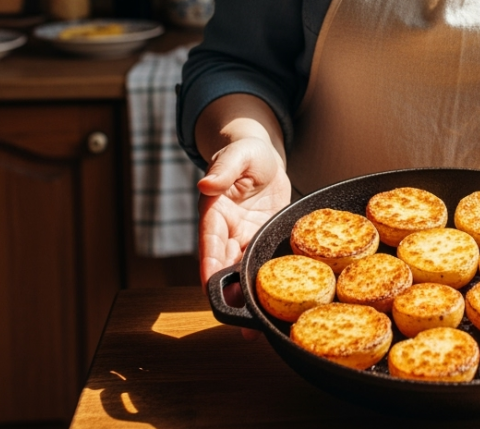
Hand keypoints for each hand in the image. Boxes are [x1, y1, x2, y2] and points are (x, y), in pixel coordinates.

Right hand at [199, 137, 291, 337]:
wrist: (265, 157)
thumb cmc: (247, 151)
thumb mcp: (238, 153)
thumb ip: (224, 168)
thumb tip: (206, 182)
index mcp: (214, 211)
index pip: (209, 242)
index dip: (209, 266)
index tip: (210, 287)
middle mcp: (225, 230)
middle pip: (224, 266)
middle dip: (228, 294)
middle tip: (237, 322)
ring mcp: (243, 238)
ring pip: (241, 272)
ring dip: (245, 298)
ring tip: (253, 329)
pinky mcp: (260, 242)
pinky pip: (261, 265)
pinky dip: (264, 285)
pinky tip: (273, 307)